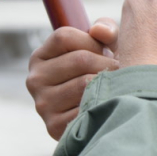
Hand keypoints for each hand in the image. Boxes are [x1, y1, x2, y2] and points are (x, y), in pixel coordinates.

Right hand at [27, 18, 118, 139]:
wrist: (98, 117)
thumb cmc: (100, 73)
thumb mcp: (102, 47)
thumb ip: (105, 29)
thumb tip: (99, 31)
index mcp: (40, 57)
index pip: (64, 36)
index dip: (91, 41)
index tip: (104, 52)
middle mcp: (35, 79)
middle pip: (79, 59)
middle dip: (106, 63)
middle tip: (121, 71)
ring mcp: (42, 104)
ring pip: (85, 84)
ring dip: (108, 84)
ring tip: (117, 86)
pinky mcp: (54, 126)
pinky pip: (86, 109)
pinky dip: (101, 105)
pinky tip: (106, 105)